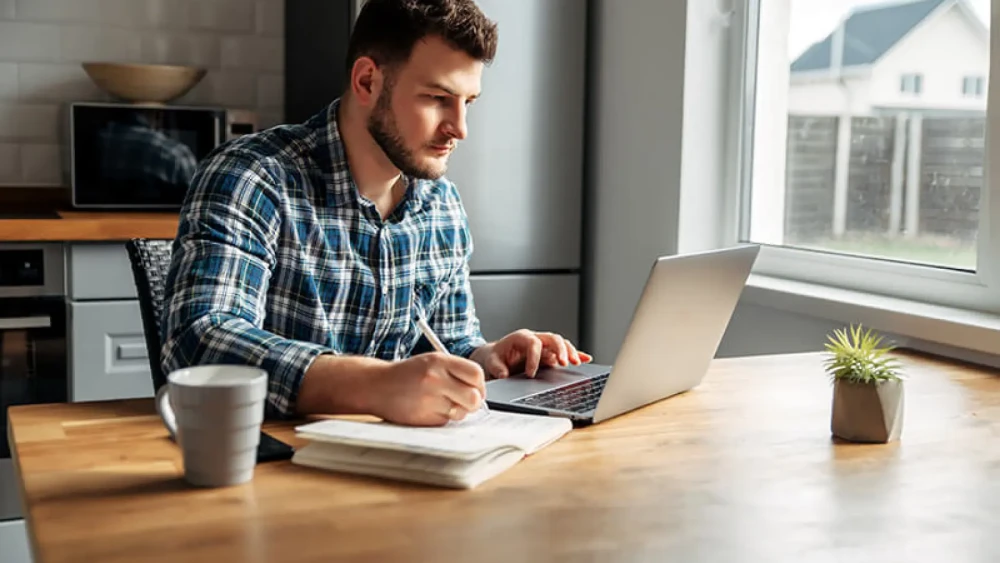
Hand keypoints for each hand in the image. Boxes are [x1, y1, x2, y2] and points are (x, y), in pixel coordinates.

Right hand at [368, 352, 485, 425]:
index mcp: (439, 361)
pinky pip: (446, 421)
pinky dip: (442, 418)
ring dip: (457, 411)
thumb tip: (481, 391)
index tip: (476, 388)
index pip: (476, 374)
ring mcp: (429, 400)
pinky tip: (428, 409)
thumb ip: (455, 372)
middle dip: (473, 402)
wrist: (376, 386)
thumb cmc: (407, 374)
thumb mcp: (430, 362)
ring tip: (441, 403)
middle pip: (474, 397)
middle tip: (465, 401)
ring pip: (461, 412)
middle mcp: (435, 379)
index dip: (480, 384)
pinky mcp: (423, 418)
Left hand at [473, 329, 592, 378]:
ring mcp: (544, 345)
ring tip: (577, 363)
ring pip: (561, 343)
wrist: (497, 357)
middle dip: (560, 350)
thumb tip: (503, 374)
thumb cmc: (495, 357)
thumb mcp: (491, 362)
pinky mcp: (549, 353)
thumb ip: (496, 367)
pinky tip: (586, 359)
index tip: (530, 374)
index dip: (533, 358)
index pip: (533, 343)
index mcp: (521, 337)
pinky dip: (575, 354)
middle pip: (552, 338)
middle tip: (564, 363)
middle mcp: (535, 338)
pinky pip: (564, 352)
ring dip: (570, 352)